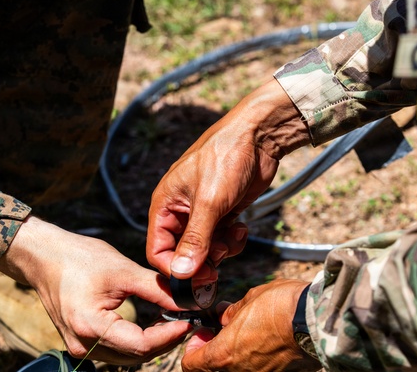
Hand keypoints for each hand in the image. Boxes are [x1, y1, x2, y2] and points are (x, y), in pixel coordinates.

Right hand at [0, 216, 191, 364]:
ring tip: (174, 322)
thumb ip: (156, 288)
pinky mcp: (81, 342)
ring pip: (127, 357)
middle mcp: (82, 345)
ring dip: (153, 344)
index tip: (189, 320)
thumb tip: (186, 302)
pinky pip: (116, 350)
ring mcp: (79, 347)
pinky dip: (137, 342)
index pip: (141, 345)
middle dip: (165, 341)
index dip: (169, 335)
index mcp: (90, 326)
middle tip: (187, 321)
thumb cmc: (79, 258)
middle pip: (135, 356)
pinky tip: (153, 325)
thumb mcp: (122, 270)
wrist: (44, 257)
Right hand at [146, 79, 307, 279]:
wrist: (258, 136)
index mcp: (165, 205)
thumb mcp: (209, 202)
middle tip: (221, 261)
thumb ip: (195, 240)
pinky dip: (232, 240)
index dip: (173, 269)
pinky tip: (241, 225)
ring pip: (205, 251)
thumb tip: (180, 273)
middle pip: (182, 254)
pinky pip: (222, 241)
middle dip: (202, 261)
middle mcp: (180, 212)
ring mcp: (202, 214)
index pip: (157, 250)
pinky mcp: (222, 214)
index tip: (196, 279)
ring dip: (221, 250)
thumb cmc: (226, 158)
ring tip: (234, 234)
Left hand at [182, 279, 320, 371]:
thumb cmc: (281, 306)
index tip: (203, 333)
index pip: (191, 364)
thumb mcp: (249, 301)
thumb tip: (223, 315)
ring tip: (250, 334)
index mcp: (224, 354)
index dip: (193, 347)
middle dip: (216, 350)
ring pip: (239, 369)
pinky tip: (269, 341)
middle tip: (225, 332)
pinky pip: (262, 369)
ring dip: (238, 354)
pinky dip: (260, 359)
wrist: (317, 319)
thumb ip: (231, 313)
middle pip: (216, 368)